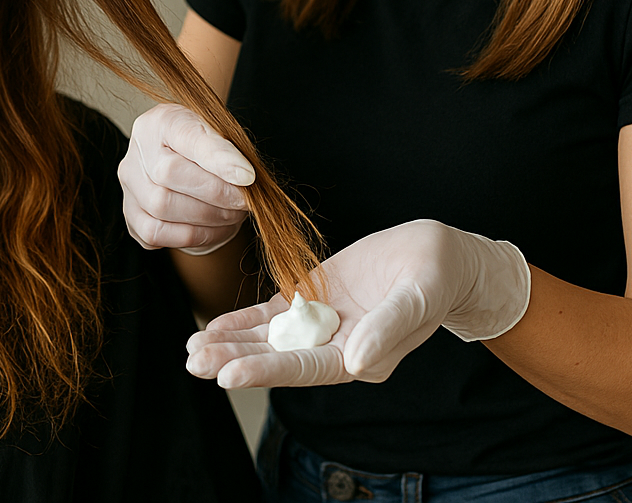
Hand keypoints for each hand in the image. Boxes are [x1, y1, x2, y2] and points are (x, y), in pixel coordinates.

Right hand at [118, 103, 254, 254]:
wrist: (191, 168)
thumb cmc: (209, 149)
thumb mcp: (223, 137)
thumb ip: (229, 150)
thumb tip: (244, 177)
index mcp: (161, 121)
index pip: (186, 135)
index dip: (218, 158)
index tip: (248, 176)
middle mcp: (136, 151)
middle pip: (168, 174)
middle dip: (215, 193)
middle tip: (244, 200)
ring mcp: (129, 186)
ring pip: (160, 207)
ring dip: (206, 216)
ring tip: (232, 212)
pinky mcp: (132, 217)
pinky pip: (156, 233)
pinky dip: (193, 234)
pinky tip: (214, 227)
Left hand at [185, 219, 529, 387]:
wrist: (440, 256)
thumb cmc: (436, 276)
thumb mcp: (418, 296)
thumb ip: (388, 329)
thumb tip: (357, 365)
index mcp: (362, 358)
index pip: (306, 369)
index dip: (266, 371)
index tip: (228, 375)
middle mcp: (336, 348)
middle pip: (278, 359)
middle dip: (235, 361)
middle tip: (195, 363)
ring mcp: (321, 325)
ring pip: (268, 340)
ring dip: (231, 345)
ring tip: (192, 350)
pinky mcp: (313, 301)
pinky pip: (272, 316)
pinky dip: (243, 323)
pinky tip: (212, 327)